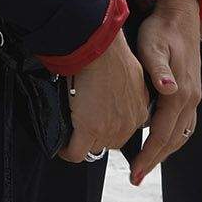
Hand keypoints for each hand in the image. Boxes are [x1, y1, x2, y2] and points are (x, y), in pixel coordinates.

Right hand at [59, 31, 150, 162]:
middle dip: (97, 137)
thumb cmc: (112, 54)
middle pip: (111, 143)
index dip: (109, 127)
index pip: (125, 131)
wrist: (99, 48)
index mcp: (140, 110)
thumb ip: (131, 93)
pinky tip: (61, 146)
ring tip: (70, 133)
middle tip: (82, 124)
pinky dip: (67, 152)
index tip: (98, 123)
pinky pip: (77, 153)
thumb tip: (117, 96)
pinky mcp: (90, 129)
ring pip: (93, 149)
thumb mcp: (133, 75)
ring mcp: (109, 128)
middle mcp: (128, 123)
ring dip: (82, 143)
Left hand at [127, 0, 201, 184]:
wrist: (180, 14)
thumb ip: (157, 69)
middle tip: (135, 177)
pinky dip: (172, 138)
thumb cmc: (161, 29)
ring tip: (145, 165)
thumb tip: (166, 90)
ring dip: (164, 152)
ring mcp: (194, 97)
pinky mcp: (192, 92)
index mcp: (179, 92)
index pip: (161, 133)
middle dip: (154, 160)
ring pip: (181, 135)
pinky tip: (161, 142)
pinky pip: (184, 125)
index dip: (147, 155)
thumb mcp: (152, 44)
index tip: (134, 173)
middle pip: (172, 140)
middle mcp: (190, 98)